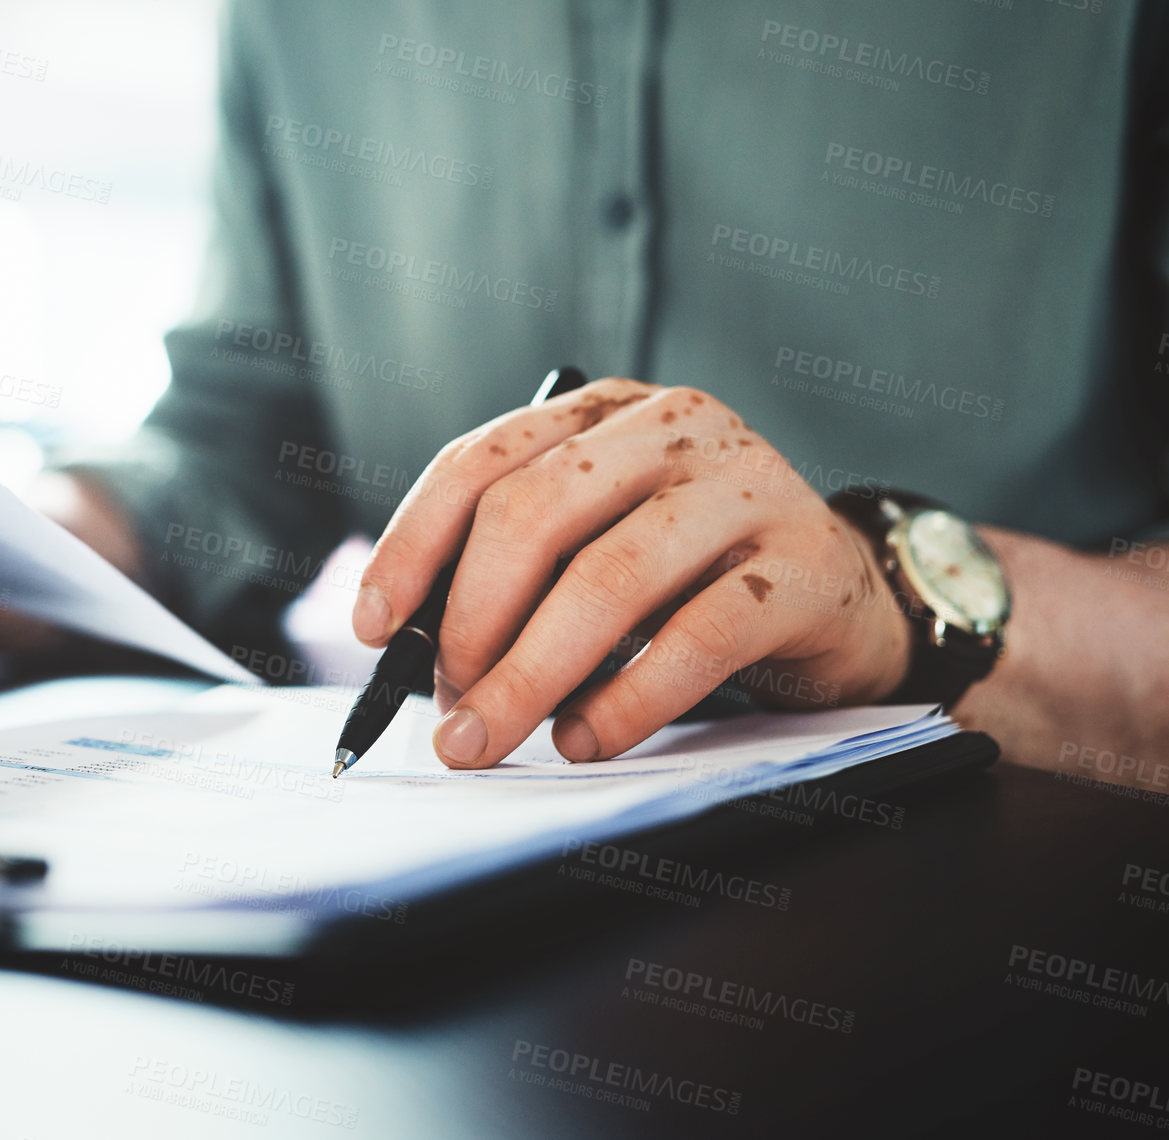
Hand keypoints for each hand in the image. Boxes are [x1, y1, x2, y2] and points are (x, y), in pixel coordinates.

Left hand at [351, 380, 910, 766]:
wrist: (845, 590)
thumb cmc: (692, 573)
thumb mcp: (597, 543)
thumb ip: (520, 571)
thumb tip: (418, 653)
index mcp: (601, 413)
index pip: (481, 462)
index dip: (413, 546)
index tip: (373, 625)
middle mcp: (670, 428)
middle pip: (532, 516)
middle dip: (469, 625)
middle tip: (449, 704)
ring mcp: (743, 488)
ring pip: (607, 580)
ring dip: (530, 675)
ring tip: (492, 736)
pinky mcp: (801, 565)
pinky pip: (696, 640)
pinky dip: (626, 701)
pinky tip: (587, 738)